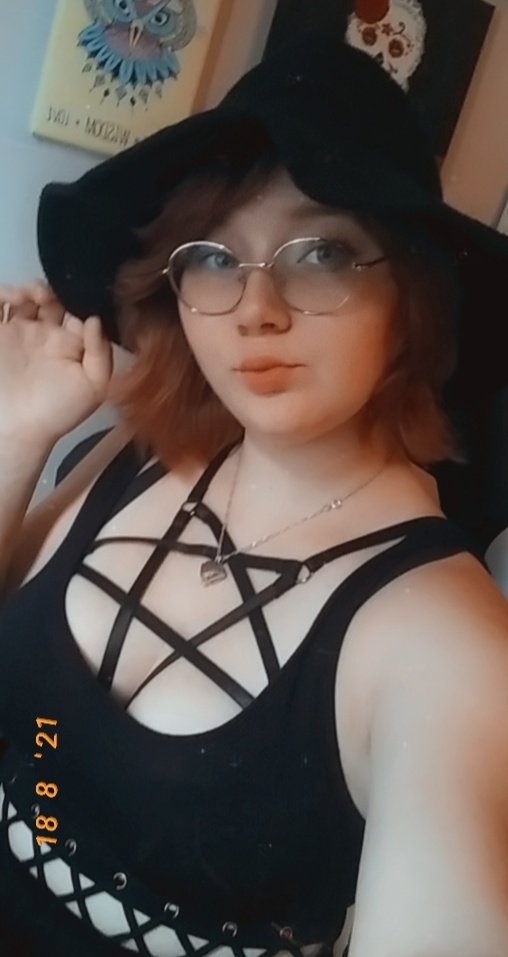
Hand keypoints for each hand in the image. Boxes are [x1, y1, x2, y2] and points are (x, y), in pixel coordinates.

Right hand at [0, 281, 113, 445]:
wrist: (17, 430)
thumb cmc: (57, 412)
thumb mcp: (94, 387)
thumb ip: (101, 353)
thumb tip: (96, 319)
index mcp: (71, 343)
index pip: (78, 309)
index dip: (79, 298)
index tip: (78, 294)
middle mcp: (46, 334)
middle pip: (52, 297)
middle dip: (53, 287)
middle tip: (48, 294)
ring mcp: (19, 332)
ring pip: (25, 296)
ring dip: (29, 288)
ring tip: (29, 296)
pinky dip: (2, 294)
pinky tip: (9, 298)